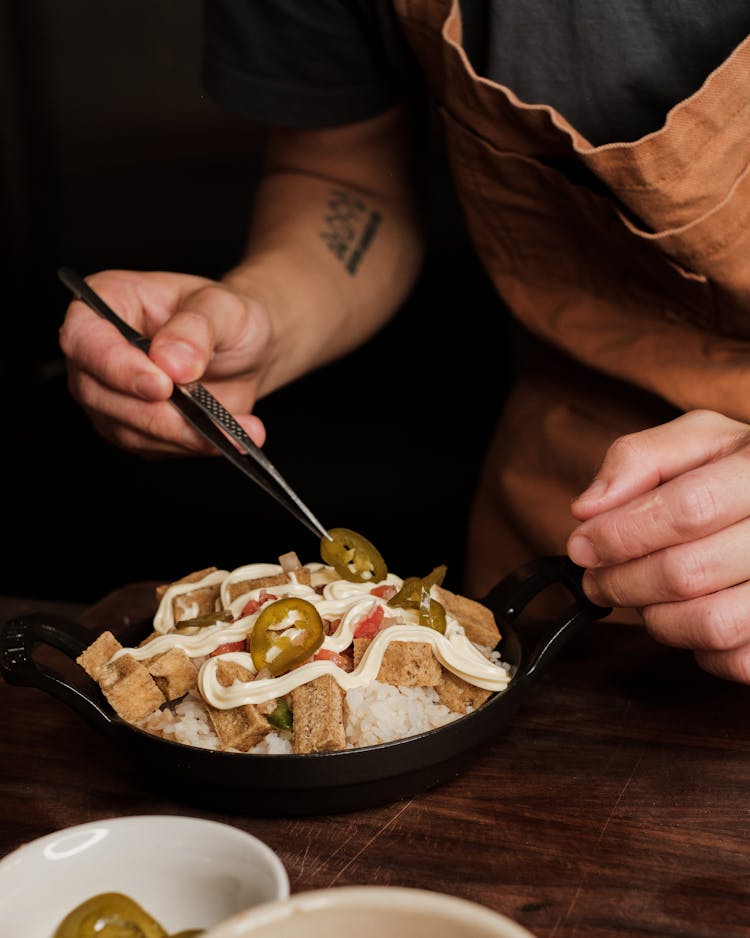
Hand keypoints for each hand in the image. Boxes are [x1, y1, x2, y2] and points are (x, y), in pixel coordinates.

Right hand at [59, 269, 269, 456]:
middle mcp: (98, 351)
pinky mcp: (132, 427)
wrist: (246, 349)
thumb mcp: (223, 306)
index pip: (85, 338)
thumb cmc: (226, 316)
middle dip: (156, 413)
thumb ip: (196, 328)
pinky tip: (226, 437)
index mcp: (108, 301)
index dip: (116, 367)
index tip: (161, 386)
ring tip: (231, 431)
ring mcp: (110, 393)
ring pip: (126, 429)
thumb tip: (171, 362)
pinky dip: (190, 446)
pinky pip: (151, 447)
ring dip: (180, 436)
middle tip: (206, 416)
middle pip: (99, 394)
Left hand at [567, 410, 749, 683]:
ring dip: (655, 617)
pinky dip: (695, 645)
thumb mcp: (697, 441)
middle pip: (689, 572)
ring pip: (711, 625)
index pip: (687, 510)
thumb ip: (638, 460)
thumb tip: (589, 509)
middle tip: (596, 578)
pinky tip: (686, 613)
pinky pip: (734, 660)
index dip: (621, 533)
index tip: (582, 545)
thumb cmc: (739, 469)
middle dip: (622, 581)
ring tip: (639, 596)